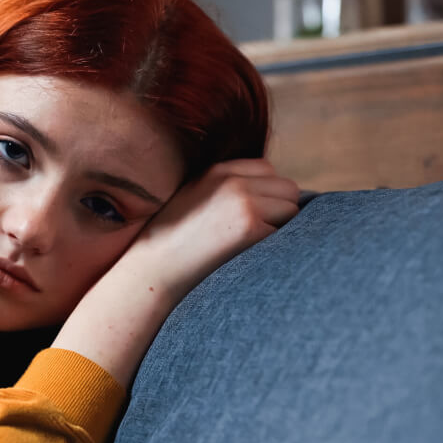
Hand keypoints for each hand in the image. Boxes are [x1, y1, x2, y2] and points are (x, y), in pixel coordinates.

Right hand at [53, 159, 298, 389]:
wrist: (151, 273)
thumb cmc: (170, 247)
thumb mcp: (192, 201)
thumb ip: (224, 191)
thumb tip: (271, 198)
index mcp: (216, 171)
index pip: (267, 169)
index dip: (266, 196)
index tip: (248, 219)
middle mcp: (231, 180)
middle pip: (287, 189)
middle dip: (279, 212)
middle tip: (251, 238)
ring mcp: (242, 201)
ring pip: (292, 211)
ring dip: (280, 231)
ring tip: (247, 249)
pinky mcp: (249, 226)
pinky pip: (286, 235)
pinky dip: (274, 250)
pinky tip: (246, 260)